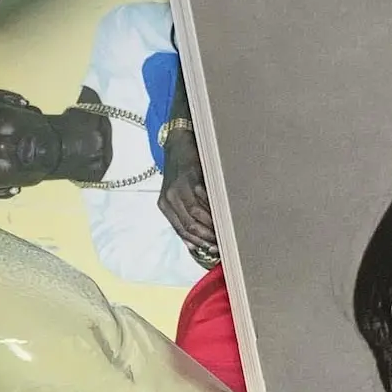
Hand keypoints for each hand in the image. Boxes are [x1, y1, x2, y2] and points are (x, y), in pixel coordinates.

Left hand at [157, 126, 217, 260]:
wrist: (178, 141)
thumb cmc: (181, 169)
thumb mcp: (176, 192)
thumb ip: (183, 213)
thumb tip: (196, 242)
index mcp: (164, 204)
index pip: (181, 231)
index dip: (198, 243)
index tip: (212, 251)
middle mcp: (169, 198)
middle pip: (189, 225)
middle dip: (207, 238)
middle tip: (223, 244)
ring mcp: (179, 187)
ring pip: (197, 214)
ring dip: (213, 225)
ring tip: (227, 232)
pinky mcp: (191, 176)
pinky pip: (204, 198)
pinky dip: (215, 208)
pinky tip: (225, 214)